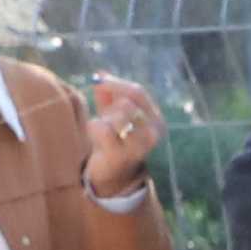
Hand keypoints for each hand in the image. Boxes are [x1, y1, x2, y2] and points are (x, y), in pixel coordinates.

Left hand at [80, 76, 165, 191]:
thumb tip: (99, 74)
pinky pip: (104, 130)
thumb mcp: (112, 115)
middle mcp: (154, 133)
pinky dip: (95, 128)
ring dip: (104, 119)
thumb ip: (108, 95)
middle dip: (110, 106)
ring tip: (101, 130)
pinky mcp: (122, 156)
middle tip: (104, 116)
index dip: (116, 84)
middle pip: (128, 103)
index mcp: (155, 119)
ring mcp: (140, 147)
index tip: (98, 80)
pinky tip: (95, 138)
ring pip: (118, 116)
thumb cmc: (114, 141)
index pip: (138, 93)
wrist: (111, 176)